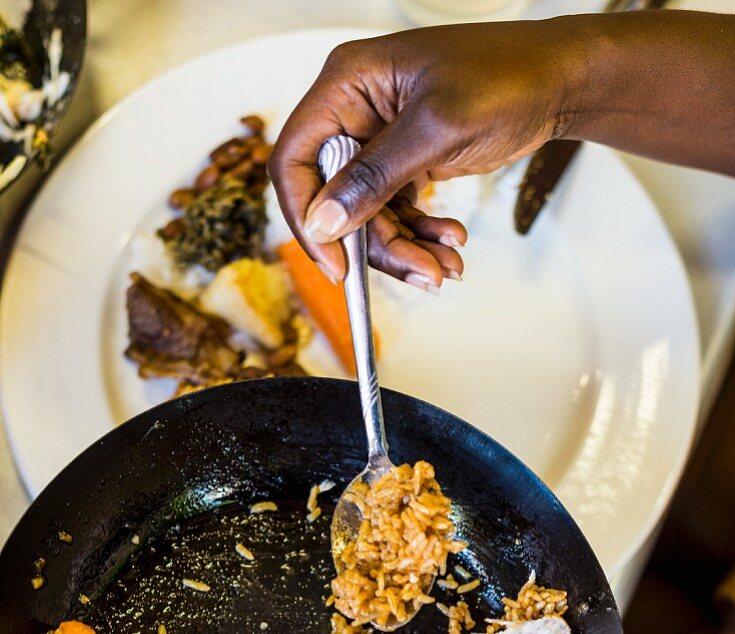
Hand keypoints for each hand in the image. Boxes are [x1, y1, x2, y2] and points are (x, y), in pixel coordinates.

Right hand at [268, 20, 579, 286]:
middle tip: (421, 273)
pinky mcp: (404, 160)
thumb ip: (376, 176)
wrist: (559, 79)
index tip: (337, 266)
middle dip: (377, 244)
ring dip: (405, 248)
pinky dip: (422, 236)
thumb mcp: (437, 128)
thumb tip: (325, 222)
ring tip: (446, 266)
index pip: (295, 159)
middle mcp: (355, 110)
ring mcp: (380, 138)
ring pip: (369, 214)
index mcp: (347, 84)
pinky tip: (451, 243)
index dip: (307, 217)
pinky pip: (397, 212)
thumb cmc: (506, 76)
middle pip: (335, 199)